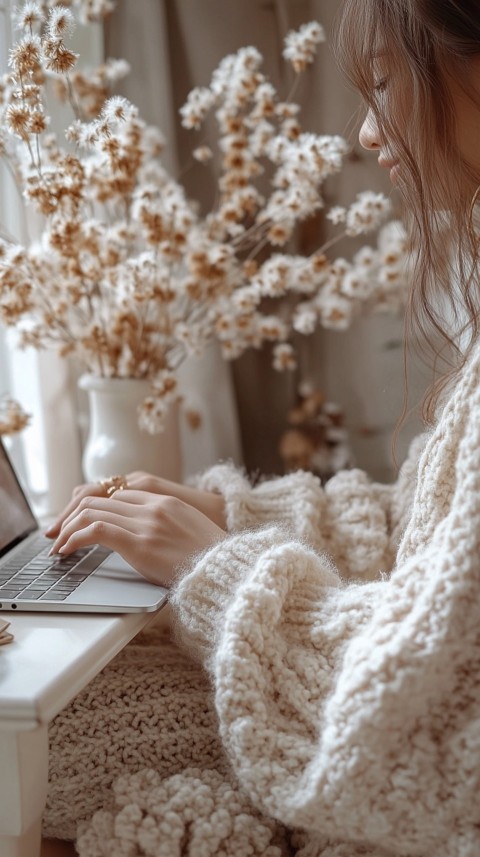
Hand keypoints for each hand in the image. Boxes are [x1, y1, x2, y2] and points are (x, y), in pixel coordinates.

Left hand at [48, 490, 225, 585]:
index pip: (118, 494)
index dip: (94, 508)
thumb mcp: (192, 532)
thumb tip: (148, 539)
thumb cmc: (213, 561)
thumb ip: (168, 526)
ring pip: (92, 511)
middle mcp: (154, 507)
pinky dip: (74, 538)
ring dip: (68, 528)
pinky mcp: (139, 542)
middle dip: (72, 516)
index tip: (80, 523)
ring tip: (58, 546)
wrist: (227, 572)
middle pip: (100, 499)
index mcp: (167, 502)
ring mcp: (146, 523)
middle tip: (58, 534)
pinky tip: (67, 551)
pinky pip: (96, 531)